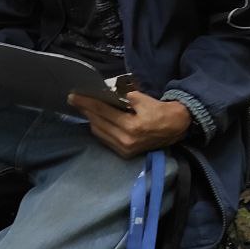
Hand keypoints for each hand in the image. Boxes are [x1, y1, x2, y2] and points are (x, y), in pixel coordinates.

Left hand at [67, 90, 190, 158]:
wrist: (176, 128)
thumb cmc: (160, 111)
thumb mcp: (143, 99)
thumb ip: (124, 97)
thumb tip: (107, 94)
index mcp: (131, 127)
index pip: (102, 111)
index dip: (86, 103)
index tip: (73, 96)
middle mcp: (125, 141)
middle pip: (97, 123)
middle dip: (85, 110)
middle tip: (74, 100)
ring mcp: (124, 149)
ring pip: (99, 132)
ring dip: (91, 120)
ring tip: (84, 108)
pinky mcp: (125, 154)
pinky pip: (105, 139)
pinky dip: (99, 129)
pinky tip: (95, 120)